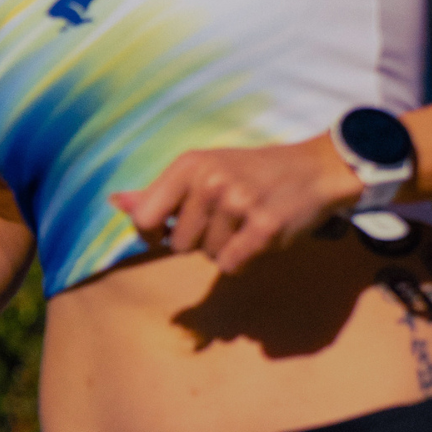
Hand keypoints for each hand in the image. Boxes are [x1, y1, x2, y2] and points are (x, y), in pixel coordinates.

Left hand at [113, 135, 365, 273]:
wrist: (316, 169)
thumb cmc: (250, 172)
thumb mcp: (202, 170)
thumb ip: (157, 192)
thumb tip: (115, 202)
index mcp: (189, 165)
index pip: (144, 218)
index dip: (151, 235)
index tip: (165, 234)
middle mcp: (210, 181)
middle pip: (179, 244)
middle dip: (199, 240)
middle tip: (226, 218)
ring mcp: (238, 203)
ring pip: (207, 256)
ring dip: (224, 248)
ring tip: (245, 222)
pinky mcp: (264, 227)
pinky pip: (231, 265)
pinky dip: (243, 260)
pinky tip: (257, 237)